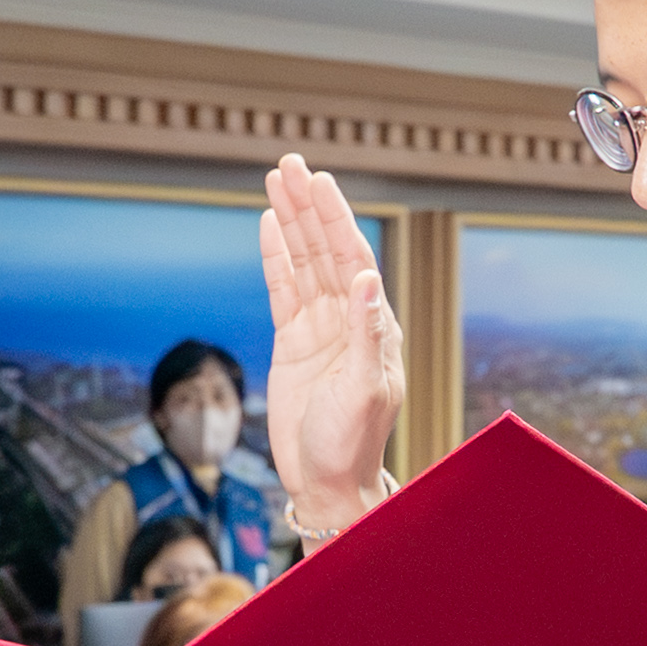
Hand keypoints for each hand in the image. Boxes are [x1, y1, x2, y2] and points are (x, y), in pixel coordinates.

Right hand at [258, 154, 403, 540]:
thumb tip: (367, 278)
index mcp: (376, 324)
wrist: (328, 481)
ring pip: (302, 263)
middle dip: (308, 206)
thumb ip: (366, 332)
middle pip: (325, 249)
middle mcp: (350, 318)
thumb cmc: (354, 442)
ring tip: (276, 181)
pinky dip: (276, 257)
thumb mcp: (365, 388)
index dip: (334, 219)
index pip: (352, 257)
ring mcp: (320, 328)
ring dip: (290, 222)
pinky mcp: (293, 343)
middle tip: (289, 164)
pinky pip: (282, 289)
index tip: (318, 182)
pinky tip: (270, 227)